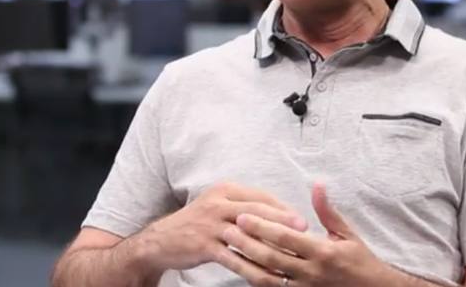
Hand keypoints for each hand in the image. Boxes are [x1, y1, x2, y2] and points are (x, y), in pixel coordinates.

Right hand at [134, 182, 308, 273]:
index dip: (282, 207)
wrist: (162, 240)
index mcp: (225, 190)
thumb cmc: (199, 223)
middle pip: (257, 211)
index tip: (301, 217)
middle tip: (303, 229)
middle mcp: (218, 203)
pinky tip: (266, 275)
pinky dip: (252, 267)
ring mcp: (211, 224)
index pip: (260, 196)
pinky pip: (234, 257)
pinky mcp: (205, 245)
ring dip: (270, 246)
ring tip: (289, 255)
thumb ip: (244, 207)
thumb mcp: (219, 206)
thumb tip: (279, 213)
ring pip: (247, 235)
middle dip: (282, 220)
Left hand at [216, 182, 394, 286]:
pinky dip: (256, 279)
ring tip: (228, 248)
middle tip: (226, 229)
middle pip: (270, 258)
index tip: (243, 216)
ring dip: (245, 263)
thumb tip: (317, 185)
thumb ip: (327, 211)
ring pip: (267, 278)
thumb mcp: (346, 233)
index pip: (285, 237)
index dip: (261, 226)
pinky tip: (243, 267)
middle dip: (246, 243)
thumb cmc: (360, 260)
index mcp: (322, 252)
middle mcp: (311, 273)